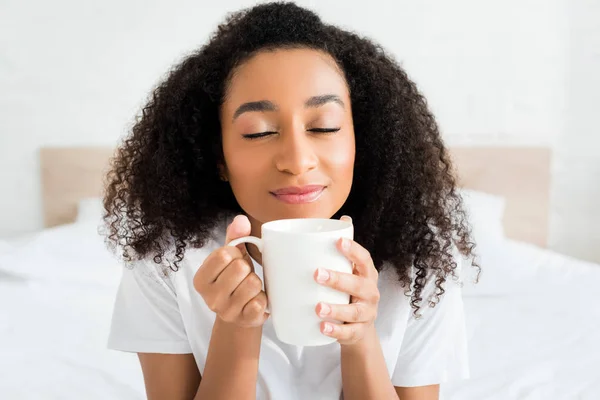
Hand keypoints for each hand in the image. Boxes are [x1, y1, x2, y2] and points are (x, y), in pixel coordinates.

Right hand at [194, 215, 268, 327]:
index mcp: (201, 279)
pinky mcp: (244, 321)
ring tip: (250, 289)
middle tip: (243, 277)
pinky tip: (256, 301)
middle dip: (247, 269)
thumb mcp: (231, 258)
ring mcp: (227, 312)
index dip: (235, 254)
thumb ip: (234, 237)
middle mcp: (210, 298)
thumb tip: (241, 219)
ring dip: (256, 284)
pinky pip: (261, 302)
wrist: (240, 316)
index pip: (223, 254)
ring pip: (253, 283)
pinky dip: (263, 298)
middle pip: (240, 268)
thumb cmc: (234, 281)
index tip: (234, 262)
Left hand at [314, 216, 379, 344]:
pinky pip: (349, 333)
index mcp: (366, 274)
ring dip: (336, 309)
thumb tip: (340, 217)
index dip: (353, 250)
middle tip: (317, 274)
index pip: (364, 259)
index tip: (338, 241)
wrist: (358, 329)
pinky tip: (322, 327)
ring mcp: (367, 313)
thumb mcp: (346, 271)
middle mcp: (370, 292)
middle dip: (338, 279)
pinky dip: (336, 331)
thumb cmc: (347, 292)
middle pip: (358, 285)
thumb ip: (337, 250)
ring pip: (354, 312)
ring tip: (317, 307)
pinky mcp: (358, 332)